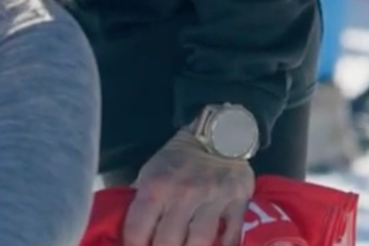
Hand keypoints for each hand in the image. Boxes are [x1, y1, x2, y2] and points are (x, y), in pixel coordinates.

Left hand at [122, 127, 255, 245]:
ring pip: (198, 243)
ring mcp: (212, 200)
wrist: (220, 133)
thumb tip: (130, 229)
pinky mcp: (237, 204)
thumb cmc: (179, 158)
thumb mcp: (151, 171)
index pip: (138, 229)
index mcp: (156, 186)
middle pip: (167, 242)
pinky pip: (231, 237)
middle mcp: (183, 194)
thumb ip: (142, 200)